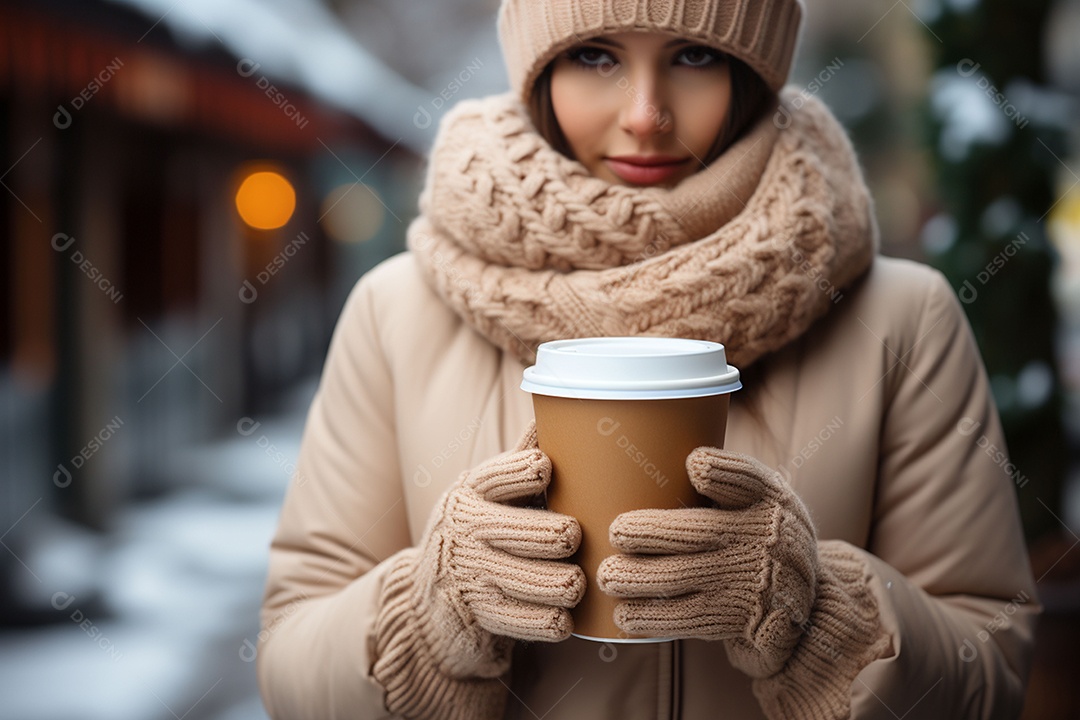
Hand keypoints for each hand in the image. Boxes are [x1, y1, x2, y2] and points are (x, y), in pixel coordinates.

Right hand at [373, 423, 585, 718]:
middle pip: (519, 529)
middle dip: (555, 535)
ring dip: (560, 583)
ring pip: (526, 578)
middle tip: (573, 538)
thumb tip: (559, 400)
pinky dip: (548, 621)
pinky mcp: (479, 616)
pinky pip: (521, 620)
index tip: (546, 468)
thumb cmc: (481, 531)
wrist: (431, 601)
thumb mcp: (490, 492)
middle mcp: (466, 529)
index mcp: (473, 490)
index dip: (522, 471)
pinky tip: (564, 619)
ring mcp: (471, 574)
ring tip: (577, 582)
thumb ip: (522, 456)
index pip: (497, 475)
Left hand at [596, 447, 817, 677]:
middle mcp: (760, 537)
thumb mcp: (765, 498)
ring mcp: (747, 580)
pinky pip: (687, 618)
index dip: (722, 472)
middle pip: (701, 531)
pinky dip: (651, 617)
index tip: (695, 465)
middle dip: (653, 532)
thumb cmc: (761, 532)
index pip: (747, 478)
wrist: (802, 600)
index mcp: (766, 497)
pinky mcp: (736, 616)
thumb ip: (728, 478)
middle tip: (615, 532)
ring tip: (606, 575)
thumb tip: (673, 458)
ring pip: (684, 577)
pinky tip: (623, 614)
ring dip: (640, 578)